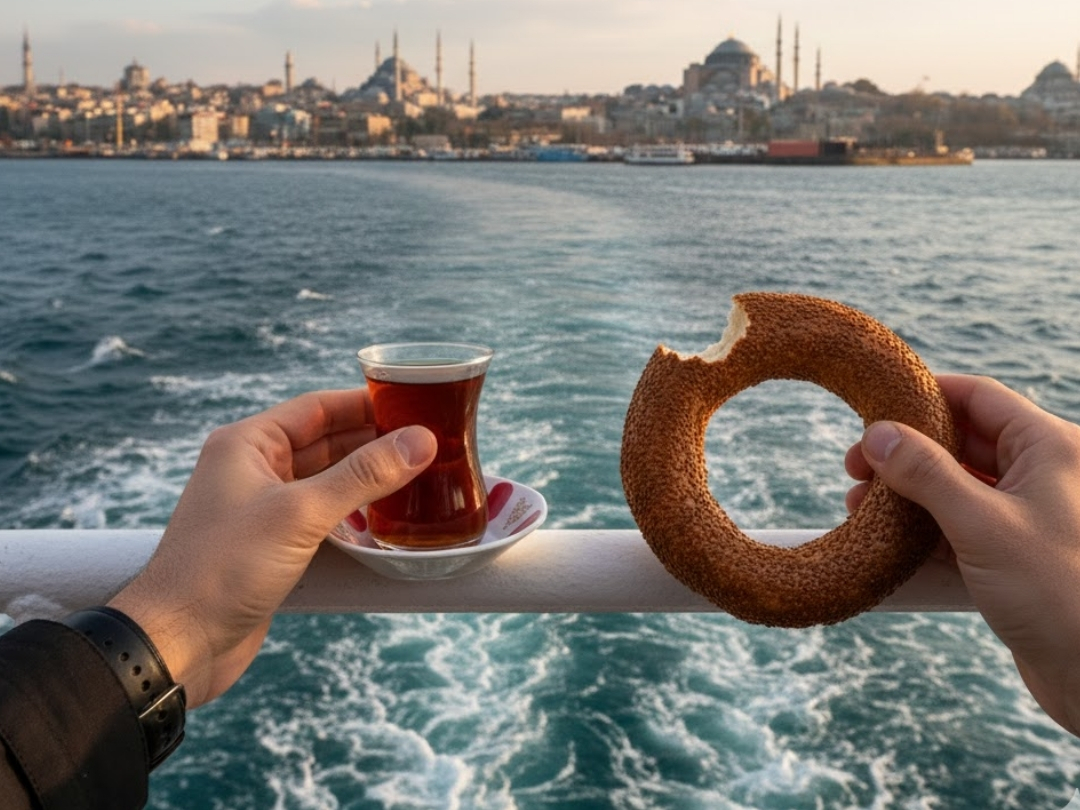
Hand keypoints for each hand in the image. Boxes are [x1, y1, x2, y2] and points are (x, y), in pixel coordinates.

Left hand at [108, 389, 436, 707]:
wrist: (177, 642)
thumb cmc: (223, 568)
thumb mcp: (300, 513)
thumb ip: (363, 475)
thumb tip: (419, 441)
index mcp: (248, 444)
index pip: (318, 407)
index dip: (366, 404)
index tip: (413, 406)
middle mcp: (253, 469)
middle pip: (326, 442)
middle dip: (374, 443)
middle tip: (428, 445)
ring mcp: (262, 509)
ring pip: (326, 481)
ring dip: (367, 481)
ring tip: (418, 479)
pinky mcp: (271, 545)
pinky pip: (321, 517)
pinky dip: (352, 515)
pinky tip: (384, 522)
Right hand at [846, 374, 1079, 735]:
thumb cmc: (1058, 592)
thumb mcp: (982, 524)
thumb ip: (926, 473)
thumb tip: (877, 435)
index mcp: (1049, 448)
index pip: (978, 397)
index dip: (924, 395)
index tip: (874, 405)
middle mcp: (1042, 474)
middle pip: (961, 440)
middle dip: (905, 451)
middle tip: (855, 466)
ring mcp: (1028, 514)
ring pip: (956, 485)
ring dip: (908, 492)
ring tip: (861, 506)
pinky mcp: (1014, 553)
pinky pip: (959, 524)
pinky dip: (922, 526)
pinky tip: (886, 537)